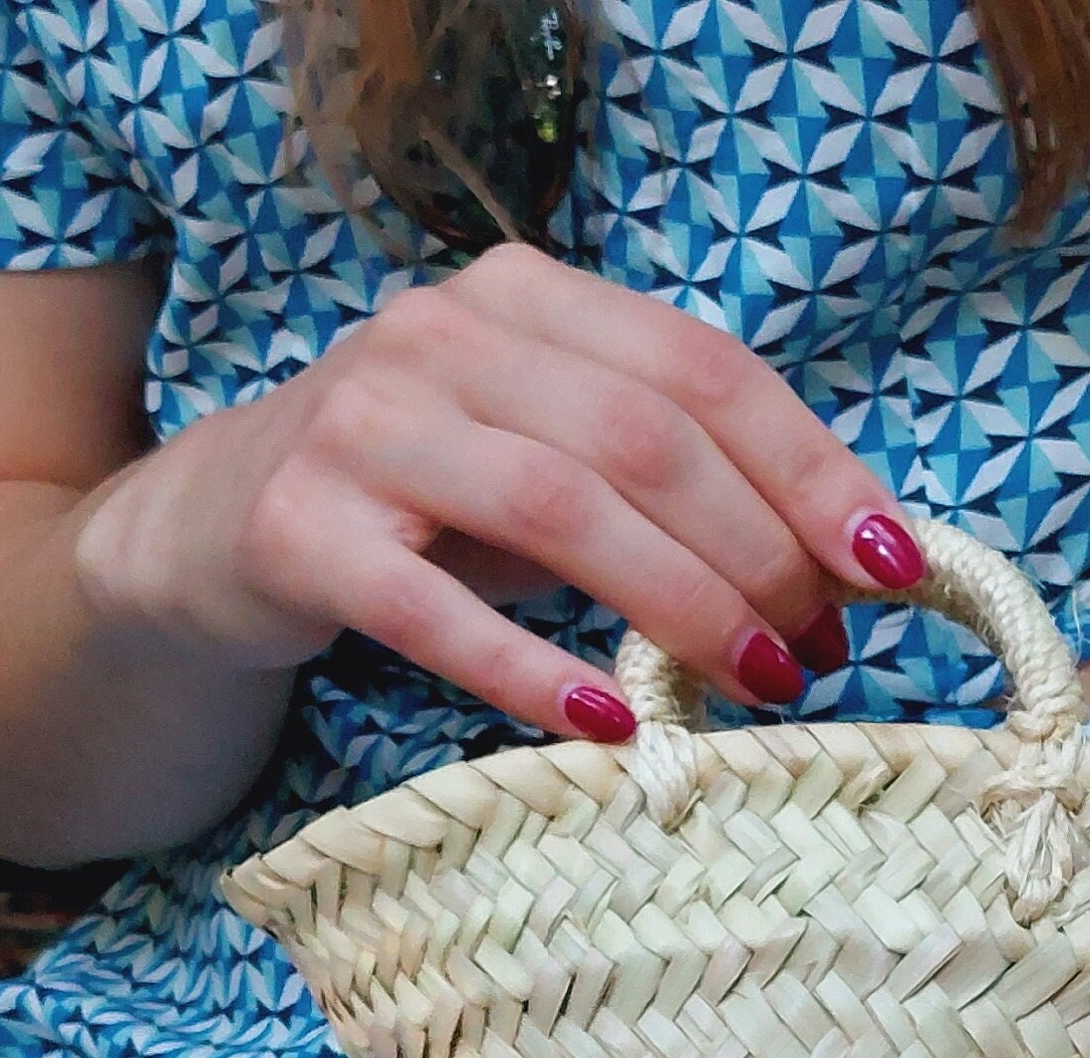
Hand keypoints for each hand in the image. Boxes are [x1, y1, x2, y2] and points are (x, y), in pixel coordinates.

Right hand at [70, 243, 916, 738]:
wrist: (201, 542)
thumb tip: (837, 569)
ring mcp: (363, 429)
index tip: (888, 565)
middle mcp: (441, 337)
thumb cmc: (418, 515)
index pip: (702, 370)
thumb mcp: (546, 469)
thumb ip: (666, 488)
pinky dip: (535, 671)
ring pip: (562, 508)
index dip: (809, 468)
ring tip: (758, 684)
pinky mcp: (299, 533)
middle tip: (818, 651)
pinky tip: (610, 724)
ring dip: (680, 605)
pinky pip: (438, 612)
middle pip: (646, 440)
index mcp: (523, 301)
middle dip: (758, 554)